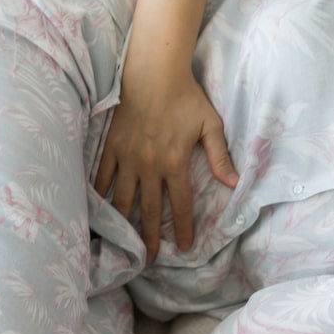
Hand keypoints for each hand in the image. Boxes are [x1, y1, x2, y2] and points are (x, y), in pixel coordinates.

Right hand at [95, 66, 237, 261]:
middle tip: (149, 260)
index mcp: (174, 163)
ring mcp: (127, 158)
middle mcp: (149, 166)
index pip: (179, 205)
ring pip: (122, 199)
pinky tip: (99, 211)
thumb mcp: (211, 125)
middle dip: (150, 238)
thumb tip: (234, 183)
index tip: (186, 247)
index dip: (183, 229)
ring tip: (122, 244)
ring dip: (124, 224)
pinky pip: (102, 177)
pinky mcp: (110, 147)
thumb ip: (220, 156)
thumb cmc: (186, 97)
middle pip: (149, 210)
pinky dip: (100, 195)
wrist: (153, 73)